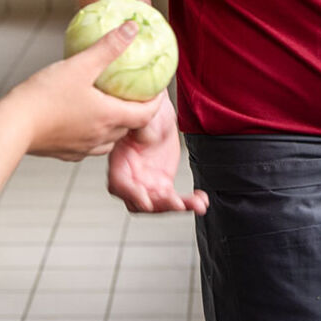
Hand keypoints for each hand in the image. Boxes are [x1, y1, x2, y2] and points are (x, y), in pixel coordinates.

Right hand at [10, 22, 163, 160]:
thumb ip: (108, 47)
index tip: (156, 90)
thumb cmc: (44, 96)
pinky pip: (87, 144)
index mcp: (109, 117)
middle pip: (129, 127)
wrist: (12, 126)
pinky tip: (80, 118)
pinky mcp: (65, 153)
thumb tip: (132, 28)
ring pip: (109, 138)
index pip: (145, 115)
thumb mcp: (80, 65)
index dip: (155, 103)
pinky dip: (92, 132)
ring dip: (114, 124)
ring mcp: (82, 148)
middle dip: (135, 112)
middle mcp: (100, 137)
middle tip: (133, 94)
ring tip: (107, 106)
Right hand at [108, 94, 208, 214]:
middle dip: (159, 205)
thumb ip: (143, 129)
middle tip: (177, 203)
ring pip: (159, 205)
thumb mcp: (144, 117)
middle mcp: (131, 177)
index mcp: (120, 160)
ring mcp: (147, 184)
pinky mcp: (162, 185)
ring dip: (178, 206)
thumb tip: (147, 138)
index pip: (119, 184)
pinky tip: (201, 201)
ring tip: (198, 204)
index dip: (131, 194)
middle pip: (139, 201)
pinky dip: (188, 203)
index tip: (146, 202)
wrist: (159, 115)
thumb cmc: (146, 114)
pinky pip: (175, 200)